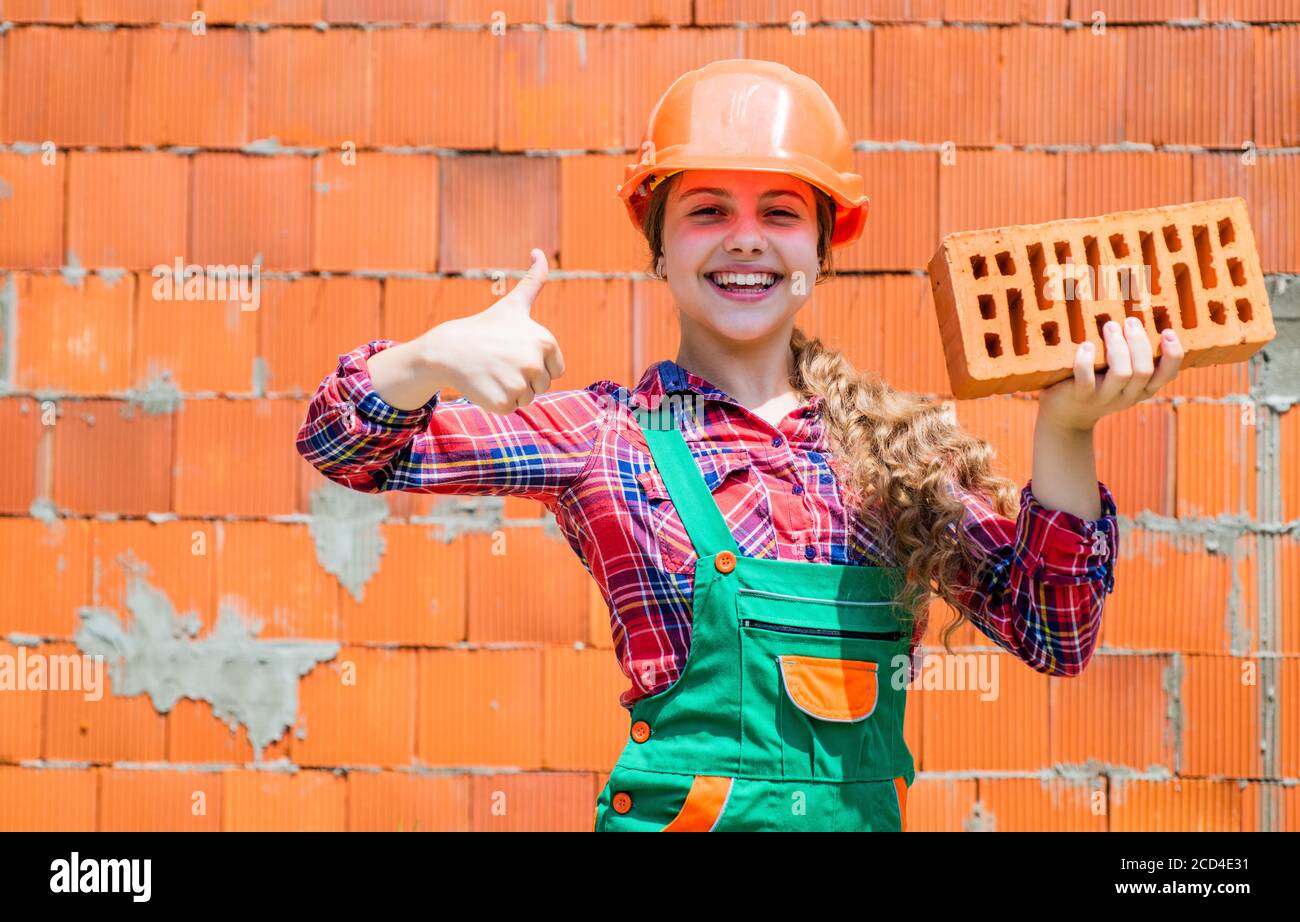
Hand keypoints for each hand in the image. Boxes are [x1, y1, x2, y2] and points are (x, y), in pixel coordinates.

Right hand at [420, 249, 565, 414]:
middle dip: (522, 377)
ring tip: (492, 371)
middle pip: (541, 385)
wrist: (448, 349)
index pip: (555, 369)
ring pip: (527, 398)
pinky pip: (511, 408)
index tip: (514, 351)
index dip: (534, 363)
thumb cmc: (484, 327)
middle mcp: (535, 363)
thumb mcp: (514, 304)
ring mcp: (519, 384)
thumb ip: (534, 280)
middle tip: (499, 361)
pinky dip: (497, 402)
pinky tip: (484, 384)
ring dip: (510, 390)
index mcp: (545, 341)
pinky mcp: (504, 402)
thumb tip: (539, 251)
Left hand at [1038, 317, 1183, 431]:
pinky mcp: (1080, 396)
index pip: (1168, 374)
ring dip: (1118, 347)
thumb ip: (1131, 355)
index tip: (1167, 331)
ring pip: (1122, 373)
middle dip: (1139, 342)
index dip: (1172, 353)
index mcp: (1143, 388)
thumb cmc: (1097, 384)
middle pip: (1144, 370)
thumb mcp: (1120, 374)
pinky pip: (1086, 379)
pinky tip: (1086, 345)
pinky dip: (1086, 360)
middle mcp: (1127, 396)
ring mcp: (1103, 398)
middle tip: (1130, 321)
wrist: (1066, 416)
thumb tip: (1136, 315)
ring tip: (1110, 327)